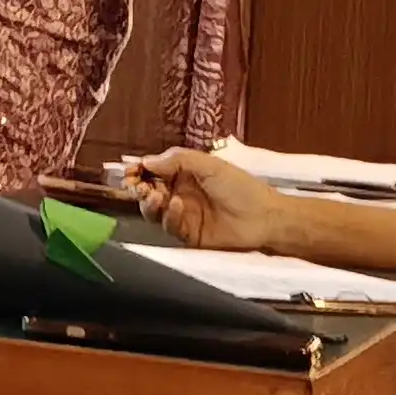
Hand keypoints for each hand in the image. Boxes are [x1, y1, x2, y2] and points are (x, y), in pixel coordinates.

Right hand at [130, 148, 287, 248]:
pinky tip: (175, 205)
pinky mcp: (186, 234)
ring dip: (149, 202)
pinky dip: (168, 215)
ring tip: (155, 195)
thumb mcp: (210, 165)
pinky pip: (168, 226)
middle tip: (136, 185)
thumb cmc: (242, 187)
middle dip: (139, 187)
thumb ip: (178, 160)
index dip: (140, 169)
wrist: (265, 218)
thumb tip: (147, 161)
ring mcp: (182, 215)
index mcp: (185, 174)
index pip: (154, 170)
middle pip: (148, 190)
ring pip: (153, 210)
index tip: (130, 170)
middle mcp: (180, 193)